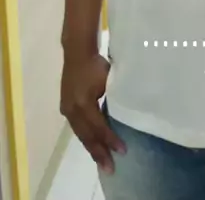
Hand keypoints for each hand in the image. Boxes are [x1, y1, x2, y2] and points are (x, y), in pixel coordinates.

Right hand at [60, 53, 125, 172]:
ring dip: (91, 148)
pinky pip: (76, 127)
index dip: (110, 140)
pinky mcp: (66, 106)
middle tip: (110, 167)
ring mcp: (67, 109)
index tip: (122, 150)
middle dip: (99, 152)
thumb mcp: (108, 81)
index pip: (99, 127)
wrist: (77, 52)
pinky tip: (91, 145)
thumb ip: (113, 99)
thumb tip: (123, 115)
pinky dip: (85, 137)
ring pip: (80, 134)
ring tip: (101, 161)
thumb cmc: (96, 64)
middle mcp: (72, 110)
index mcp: (84, 104)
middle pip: (87, 135)